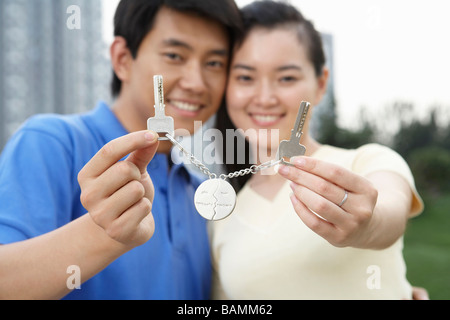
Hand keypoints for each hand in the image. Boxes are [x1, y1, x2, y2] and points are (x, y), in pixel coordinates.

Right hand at [78, 131, 158, 247]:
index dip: (133, 140)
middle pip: (125, 169)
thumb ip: (141, 153)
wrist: (126, 229)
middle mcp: (87, 195)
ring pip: (136, 189)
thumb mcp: (133, 171)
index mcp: (87, 175)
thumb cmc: (128, 195)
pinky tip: (136, 215)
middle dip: (137, 175)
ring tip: (133, 202)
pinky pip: (143, 207)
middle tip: (134, 186)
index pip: (109, 150)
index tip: (152, 135)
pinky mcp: (115, 230)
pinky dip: (145, 209)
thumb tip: (153, 135)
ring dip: (142, 194)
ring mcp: (100, 215)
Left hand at [278, 156, 377, 247]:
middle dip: (301, 176)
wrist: (366, 229)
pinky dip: (300, 209)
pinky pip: (313, 222)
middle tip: (285, 170)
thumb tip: (297, 164)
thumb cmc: (351, 200)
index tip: (295, 160)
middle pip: (324, 188)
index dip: (313, 165)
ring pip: (319, 205)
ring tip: (291, 183)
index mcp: (366, 189)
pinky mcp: (337, 237)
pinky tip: (293, 198)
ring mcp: (350, 225)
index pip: (335, 172)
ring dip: (301, 191)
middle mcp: (361, 208)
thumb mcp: (351, 185)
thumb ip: (329, 174)